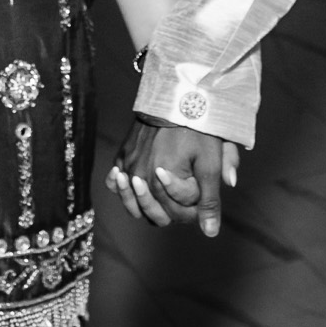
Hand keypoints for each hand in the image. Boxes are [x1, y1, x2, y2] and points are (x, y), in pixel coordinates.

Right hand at [107, 114, 237, 236]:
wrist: (176, 94)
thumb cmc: (197, 128)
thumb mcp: (210, 164)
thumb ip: (210, 200)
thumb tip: (210, 232)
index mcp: (163, 184)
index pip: (178, 215)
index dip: (196, 210)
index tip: (204, 192)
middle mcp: (140, 178)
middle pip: (155, 214)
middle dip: (174, 210)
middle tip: (187, 192)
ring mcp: (128, 166)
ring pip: (132, 204)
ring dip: (146, 205)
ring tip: (160, 194)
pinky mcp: (122, 154)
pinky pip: (115, 182)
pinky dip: (121, 188)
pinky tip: (133, 183)